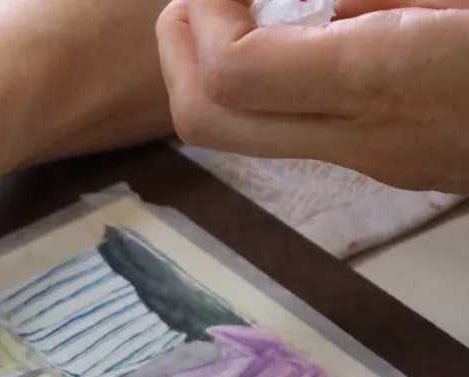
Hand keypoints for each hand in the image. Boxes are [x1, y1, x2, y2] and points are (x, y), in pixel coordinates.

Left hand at [157, 0, 468, 192]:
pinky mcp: (394, 165)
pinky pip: (298, 131)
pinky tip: (308, 35)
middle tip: (201, 1)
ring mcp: (377, 162)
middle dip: (178, 54)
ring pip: (245, 136)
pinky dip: (270, 84)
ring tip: (245, 10)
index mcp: (382, 79)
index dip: (206, 15)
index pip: (231, 71)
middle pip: (208, 124)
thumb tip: (290, 1)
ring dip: (216, 72)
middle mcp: (365, 139)